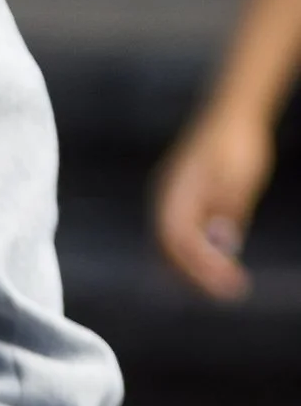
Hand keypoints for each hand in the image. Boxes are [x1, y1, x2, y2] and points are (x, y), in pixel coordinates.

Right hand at [152, 98, 276, 298]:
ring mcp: (172, 201)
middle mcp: (166, 200)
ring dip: (196, 269)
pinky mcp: (184, 202)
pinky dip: (197, 255)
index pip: (181, 243)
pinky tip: (220, 261)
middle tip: (229, 291)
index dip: (203, 268)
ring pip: (173, 247)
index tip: (230, 284)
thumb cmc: (236, 143)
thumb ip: (228, 210)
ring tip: (225, 284)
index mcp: (176, 194)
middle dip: (197, 276)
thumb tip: (221, 243)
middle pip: (170, 251)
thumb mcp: (238, 177)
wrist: (232, 114)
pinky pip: (182, 237)